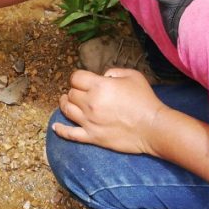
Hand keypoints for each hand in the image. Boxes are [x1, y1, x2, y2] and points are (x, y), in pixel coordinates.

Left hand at [51, 68, 165, 154]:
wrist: (154, 127)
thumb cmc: (145, 100)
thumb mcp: (133, 76)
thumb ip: (114, 71)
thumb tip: (103, 76)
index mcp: (99, 86)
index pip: (75, 78)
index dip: (78, 78)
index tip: (82, 80)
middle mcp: (90, 103)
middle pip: (71, 93)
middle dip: (74, 91)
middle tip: (80, 92)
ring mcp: (89, 121)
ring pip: (66, 110)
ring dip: (64, 104)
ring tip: (66, 102)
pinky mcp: (92, 137)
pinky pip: (70, 134)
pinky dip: (60, 130)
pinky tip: (55, 127)